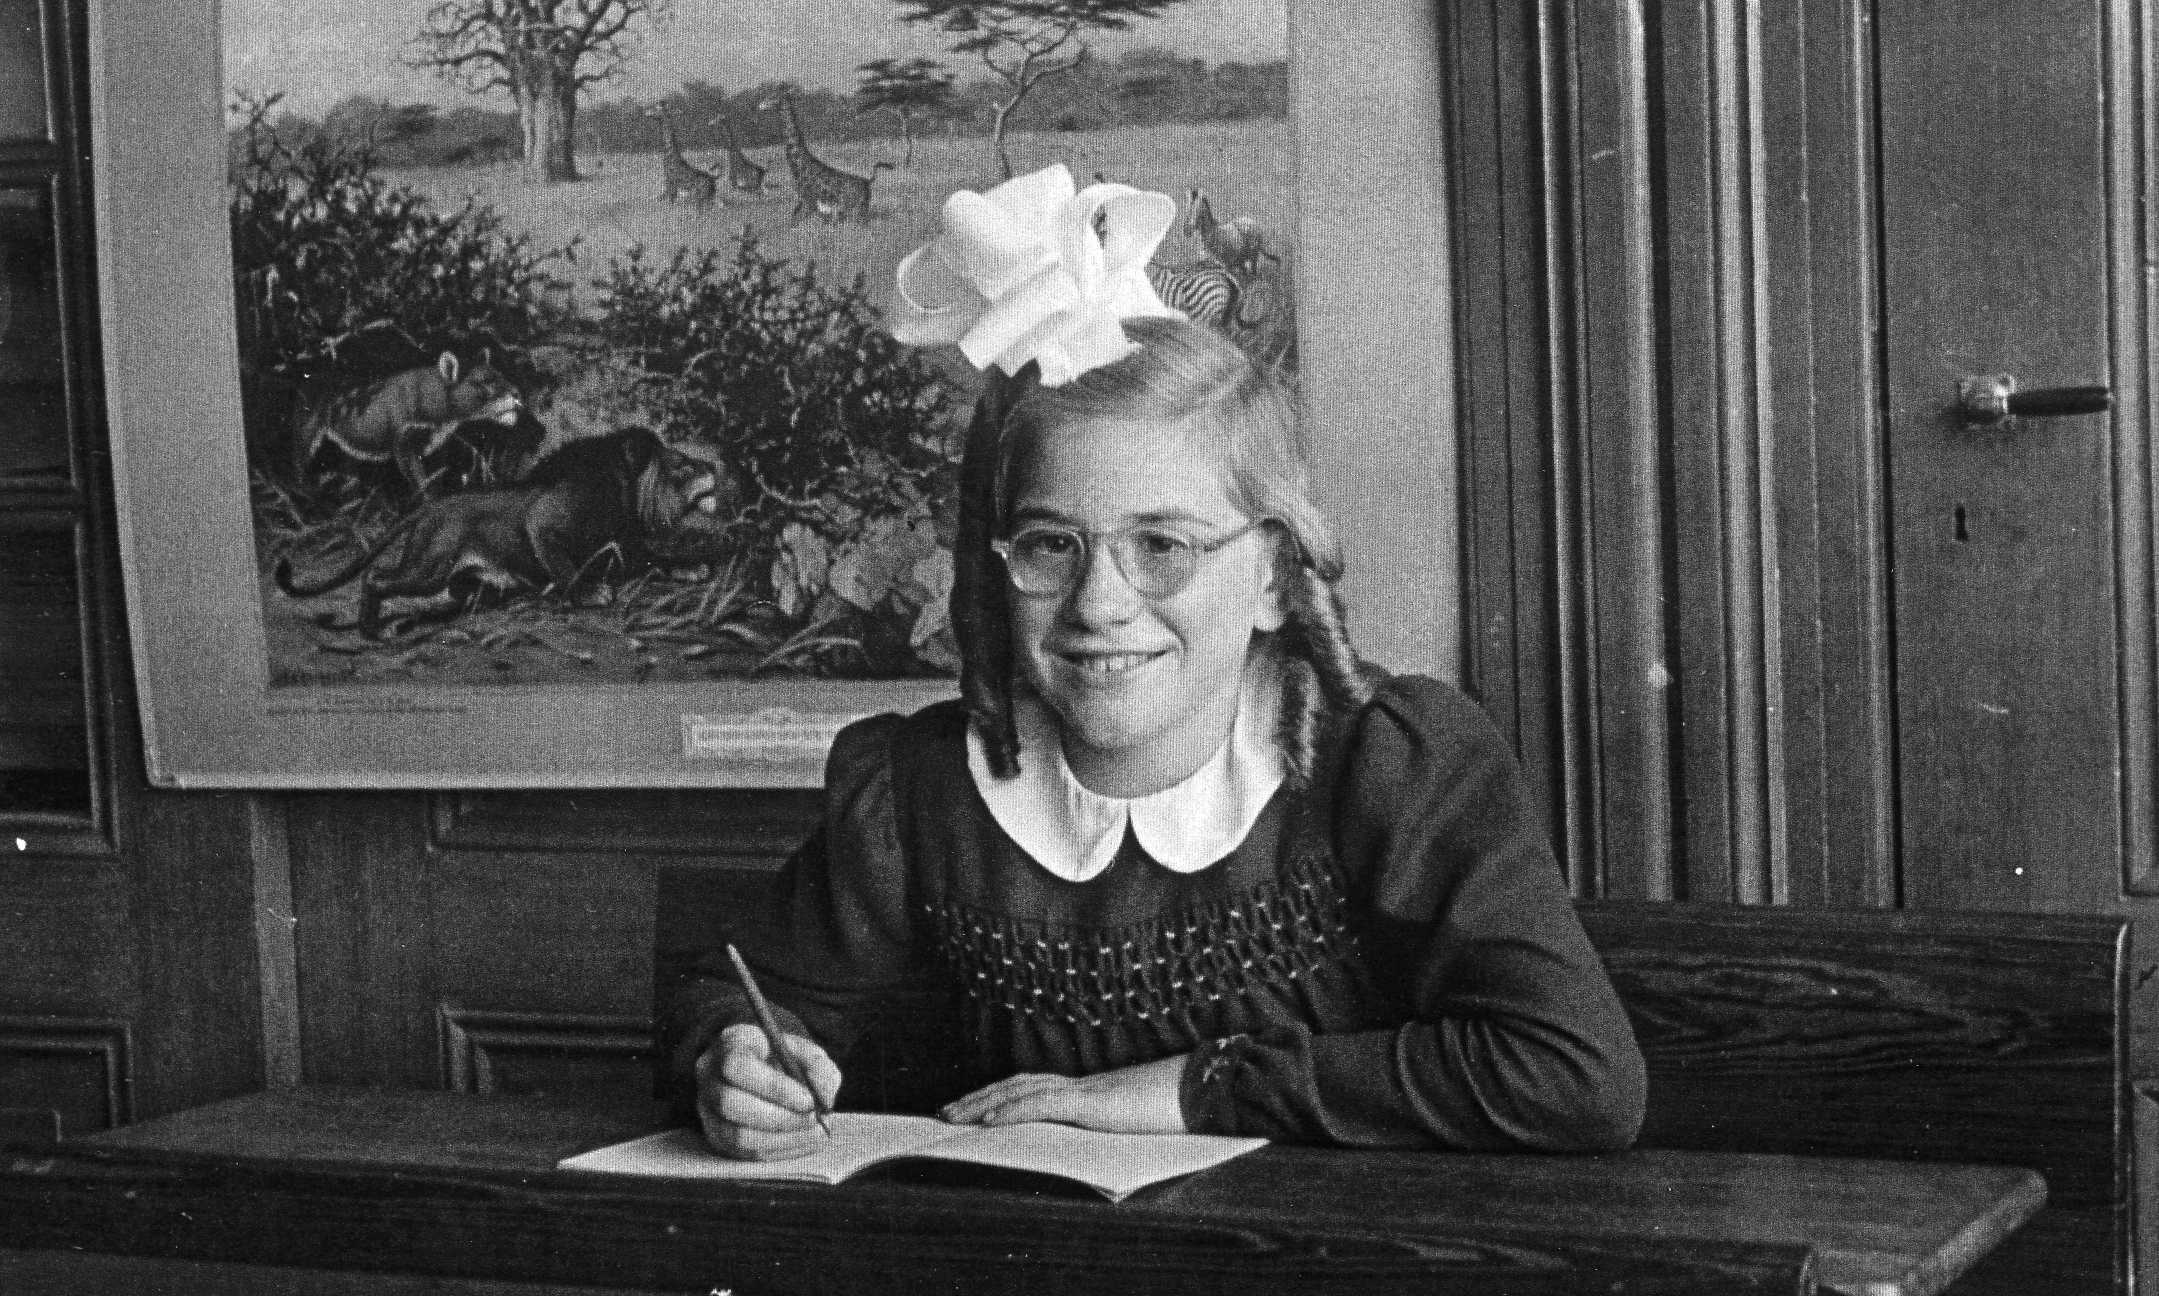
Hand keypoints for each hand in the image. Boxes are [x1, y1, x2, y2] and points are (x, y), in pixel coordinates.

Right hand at [694, 1022, 841, 1160]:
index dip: (774, 1087)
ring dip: (782, 1138)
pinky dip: (779, 1151)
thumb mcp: (806, 1051)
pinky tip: (804, 1141)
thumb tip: (824, 1100)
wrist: (765, 1069)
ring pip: (737, 1135)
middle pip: (731, 1103)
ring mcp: (708, 1110)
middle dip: (779, 1117)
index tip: (809, 1100)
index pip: (738, 1066)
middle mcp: (709, 1077)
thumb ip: (819, 1068)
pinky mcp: (717, 1137)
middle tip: (814, 1120)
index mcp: (729, 1044)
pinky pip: (744, 1154)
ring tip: (815, 1132)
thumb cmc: (786, 1057)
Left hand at [939, 1053, 1188, 1133]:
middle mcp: (1079, 1086)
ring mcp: (1084, 1092)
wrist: (1203, 1092)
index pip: (1031, 1088)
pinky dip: (1012, 1110)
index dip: (997, 1095)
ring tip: (954, 1117)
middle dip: (977, 1098)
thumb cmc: (1174, 1112)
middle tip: (945, 1113)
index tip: (970, 1108)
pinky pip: (1044, 1105)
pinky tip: (990, 1121)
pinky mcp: (1092, 1102)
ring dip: (983, 1104)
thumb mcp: (1131, 1127)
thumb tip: (1093, 1153)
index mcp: (1086, 1092)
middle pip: (1015, 1085)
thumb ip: (1106, 1133)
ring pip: (1020, 1092)